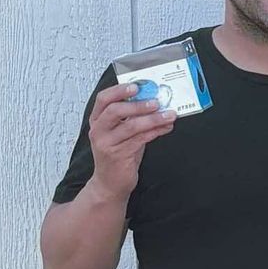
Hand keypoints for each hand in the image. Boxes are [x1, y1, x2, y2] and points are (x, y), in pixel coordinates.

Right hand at [86, 82, 175, 200]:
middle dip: (138, 105)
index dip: (119, 90)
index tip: (136, 86)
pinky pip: (140, 139)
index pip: (103, 99)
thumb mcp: (123, 131)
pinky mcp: (118, 155)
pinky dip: (156, 131)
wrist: (110, 183)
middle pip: (115, 110)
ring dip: (153, 118)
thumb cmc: (119, 153)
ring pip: (130, 126)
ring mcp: (106, 143)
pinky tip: (166, 127)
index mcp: (98, 120)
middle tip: (157, 102)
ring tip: (169, 114)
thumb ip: (134, 116)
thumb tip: (157, 100)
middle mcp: (98, 130)